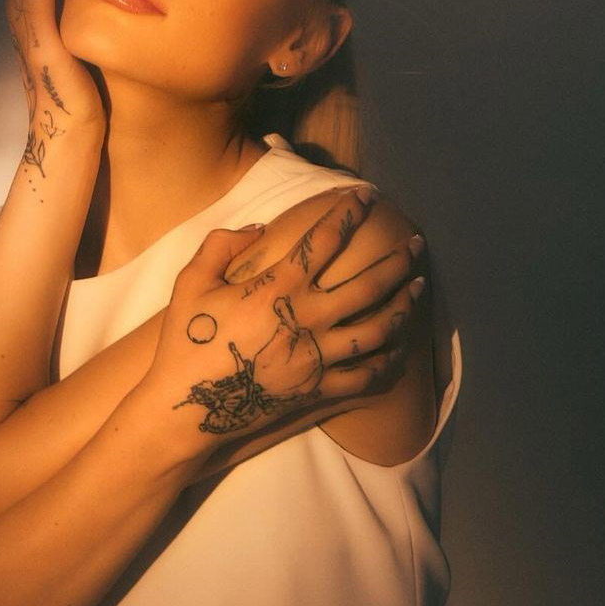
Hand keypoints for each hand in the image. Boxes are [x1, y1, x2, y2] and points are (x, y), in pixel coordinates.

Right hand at [141, 187, 422, 453]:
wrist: (186, 411)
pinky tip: (402, 345)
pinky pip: (366, 374)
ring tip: (419, 287)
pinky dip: (389, 359)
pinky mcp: (318, 390)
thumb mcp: (190, 283)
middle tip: (417, 244)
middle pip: (368, 284)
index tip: (367, 195)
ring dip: (405, 305)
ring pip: (378, 328)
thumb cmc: (185, 343)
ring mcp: (317, 358)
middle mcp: (306, 318)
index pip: (325, 239)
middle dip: (398, 260)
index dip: (349, 211)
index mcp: (277, 287)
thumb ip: (221, 245)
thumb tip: (259, 227)